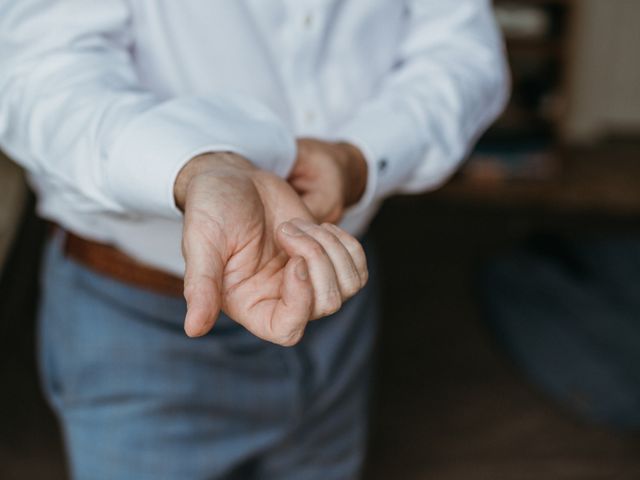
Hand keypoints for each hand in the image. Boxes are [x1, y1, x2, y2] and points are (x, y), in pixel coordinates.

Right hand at [174, 152, 367, 345]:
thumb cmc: (211, 208)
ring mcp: (305, 281)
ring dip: (330, 247)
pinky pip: (357, 268)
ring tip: (299, 225)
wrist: (232, 179)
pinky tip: (320, 227)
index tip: (294, 262)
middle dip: (317, 259)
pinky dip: (347, 243)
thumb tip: (194, 330)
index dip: (301, 301)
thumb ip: (200, 286)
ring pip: (348, 287)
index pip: (288, 331)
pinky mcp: (324, 261)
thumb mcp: (202, 242)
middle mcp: (280, 299)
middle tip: (286, 229)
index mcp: (249, 305)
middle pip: (327, 305)